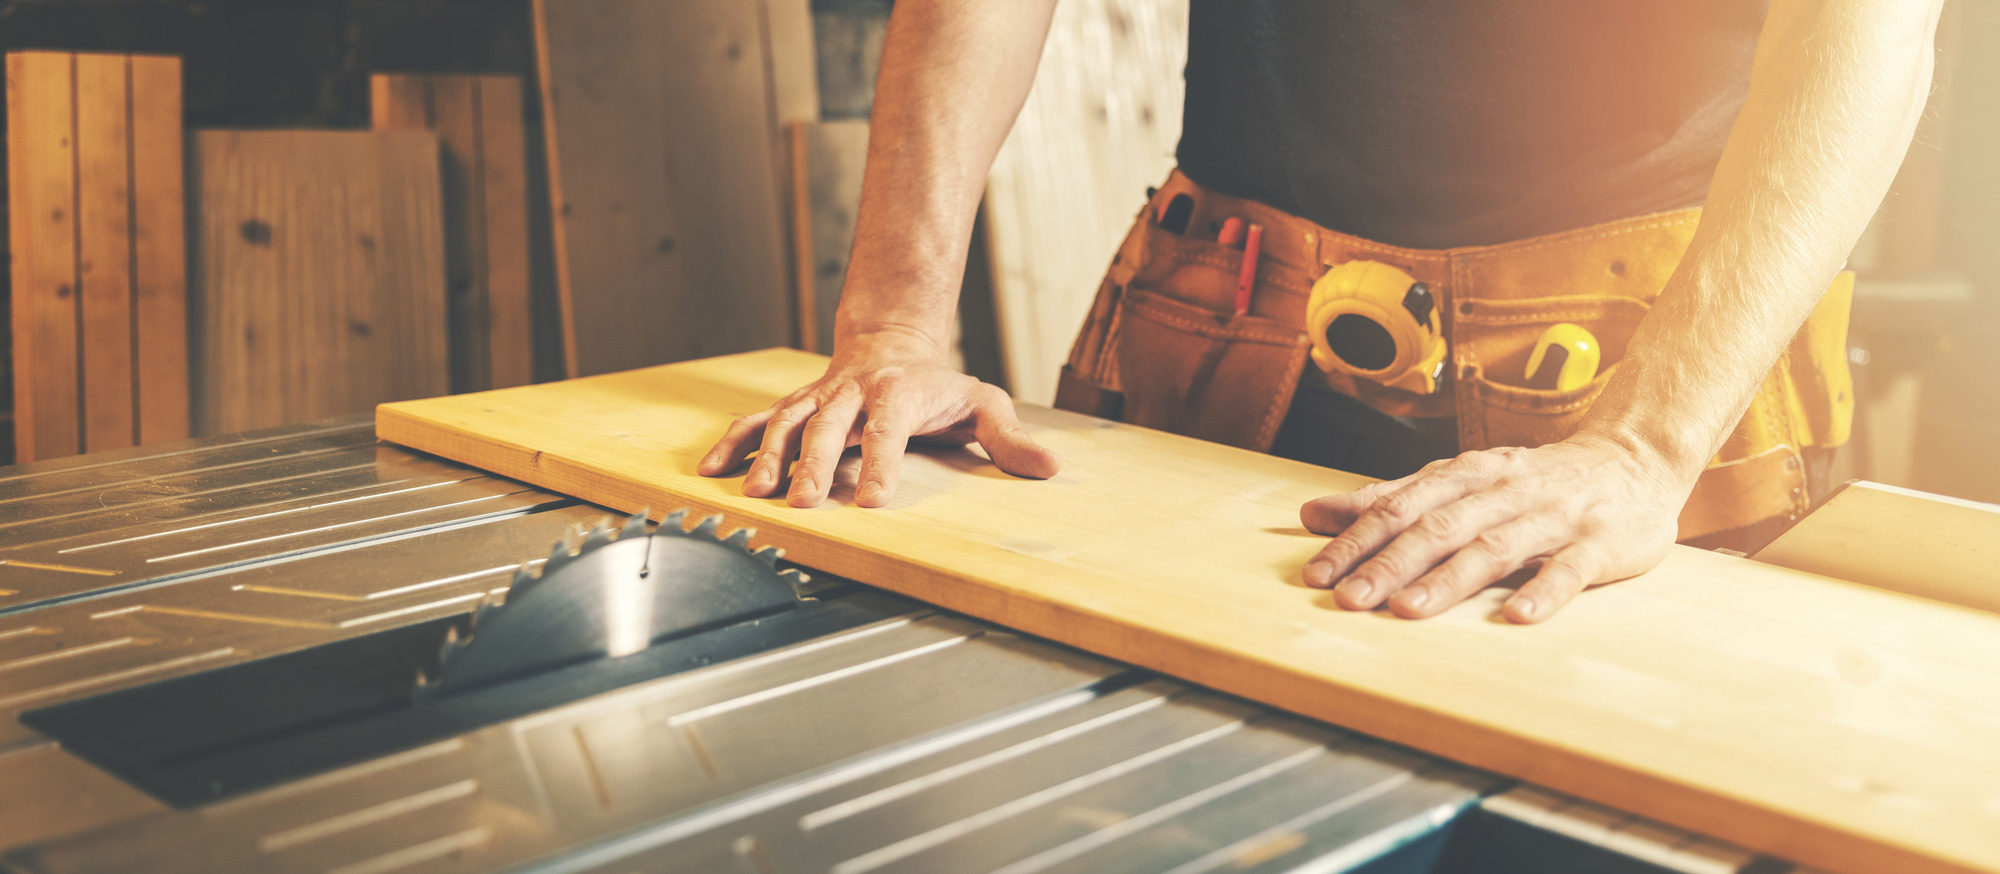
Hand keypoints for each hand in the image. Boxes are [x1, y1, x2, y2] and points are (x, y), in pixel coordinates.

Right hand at [697, 332, 1059, 507]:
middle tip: (802, 502)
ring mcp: (818, 398)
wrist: (892, 340)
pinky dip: (732, 444)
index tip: (872, 500)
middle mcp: (852, 392)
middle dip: (812, 463)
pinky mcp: (794, 405)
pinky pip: (757, 421)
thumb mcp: (984, 400)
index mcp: (899, 392)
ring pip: (787, 422)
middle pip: (829, 426)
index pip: (889, 428)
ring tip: (755, 493)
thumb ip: (1011, 437)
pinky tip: (711, 472)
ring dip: (768, 456)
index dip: (881, 462)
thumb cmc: (940, 384)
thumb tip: (1049, 469)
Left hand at [1297, 436, 1690, 622]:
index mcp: (1466, 475)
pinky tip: (1516, 616)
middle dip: (1389, 563)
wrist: (1635, 456)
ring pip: (1494, 546)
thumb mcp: (1458, 480)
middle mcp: (1505, 491)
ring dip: (1448, 580)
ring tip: (1407, 610)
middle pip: (1439, 527)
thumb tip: (1313, 513)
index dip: (1356, 539)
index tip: (1316, 574)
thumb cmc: (1533, 478)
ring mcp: (1553, 516)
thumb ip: (1391, 498)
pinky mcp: (1601, 542)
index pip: (1401, 507)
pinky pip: (1570, 568)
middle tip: (1348, 599)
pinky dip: (1543, 591)